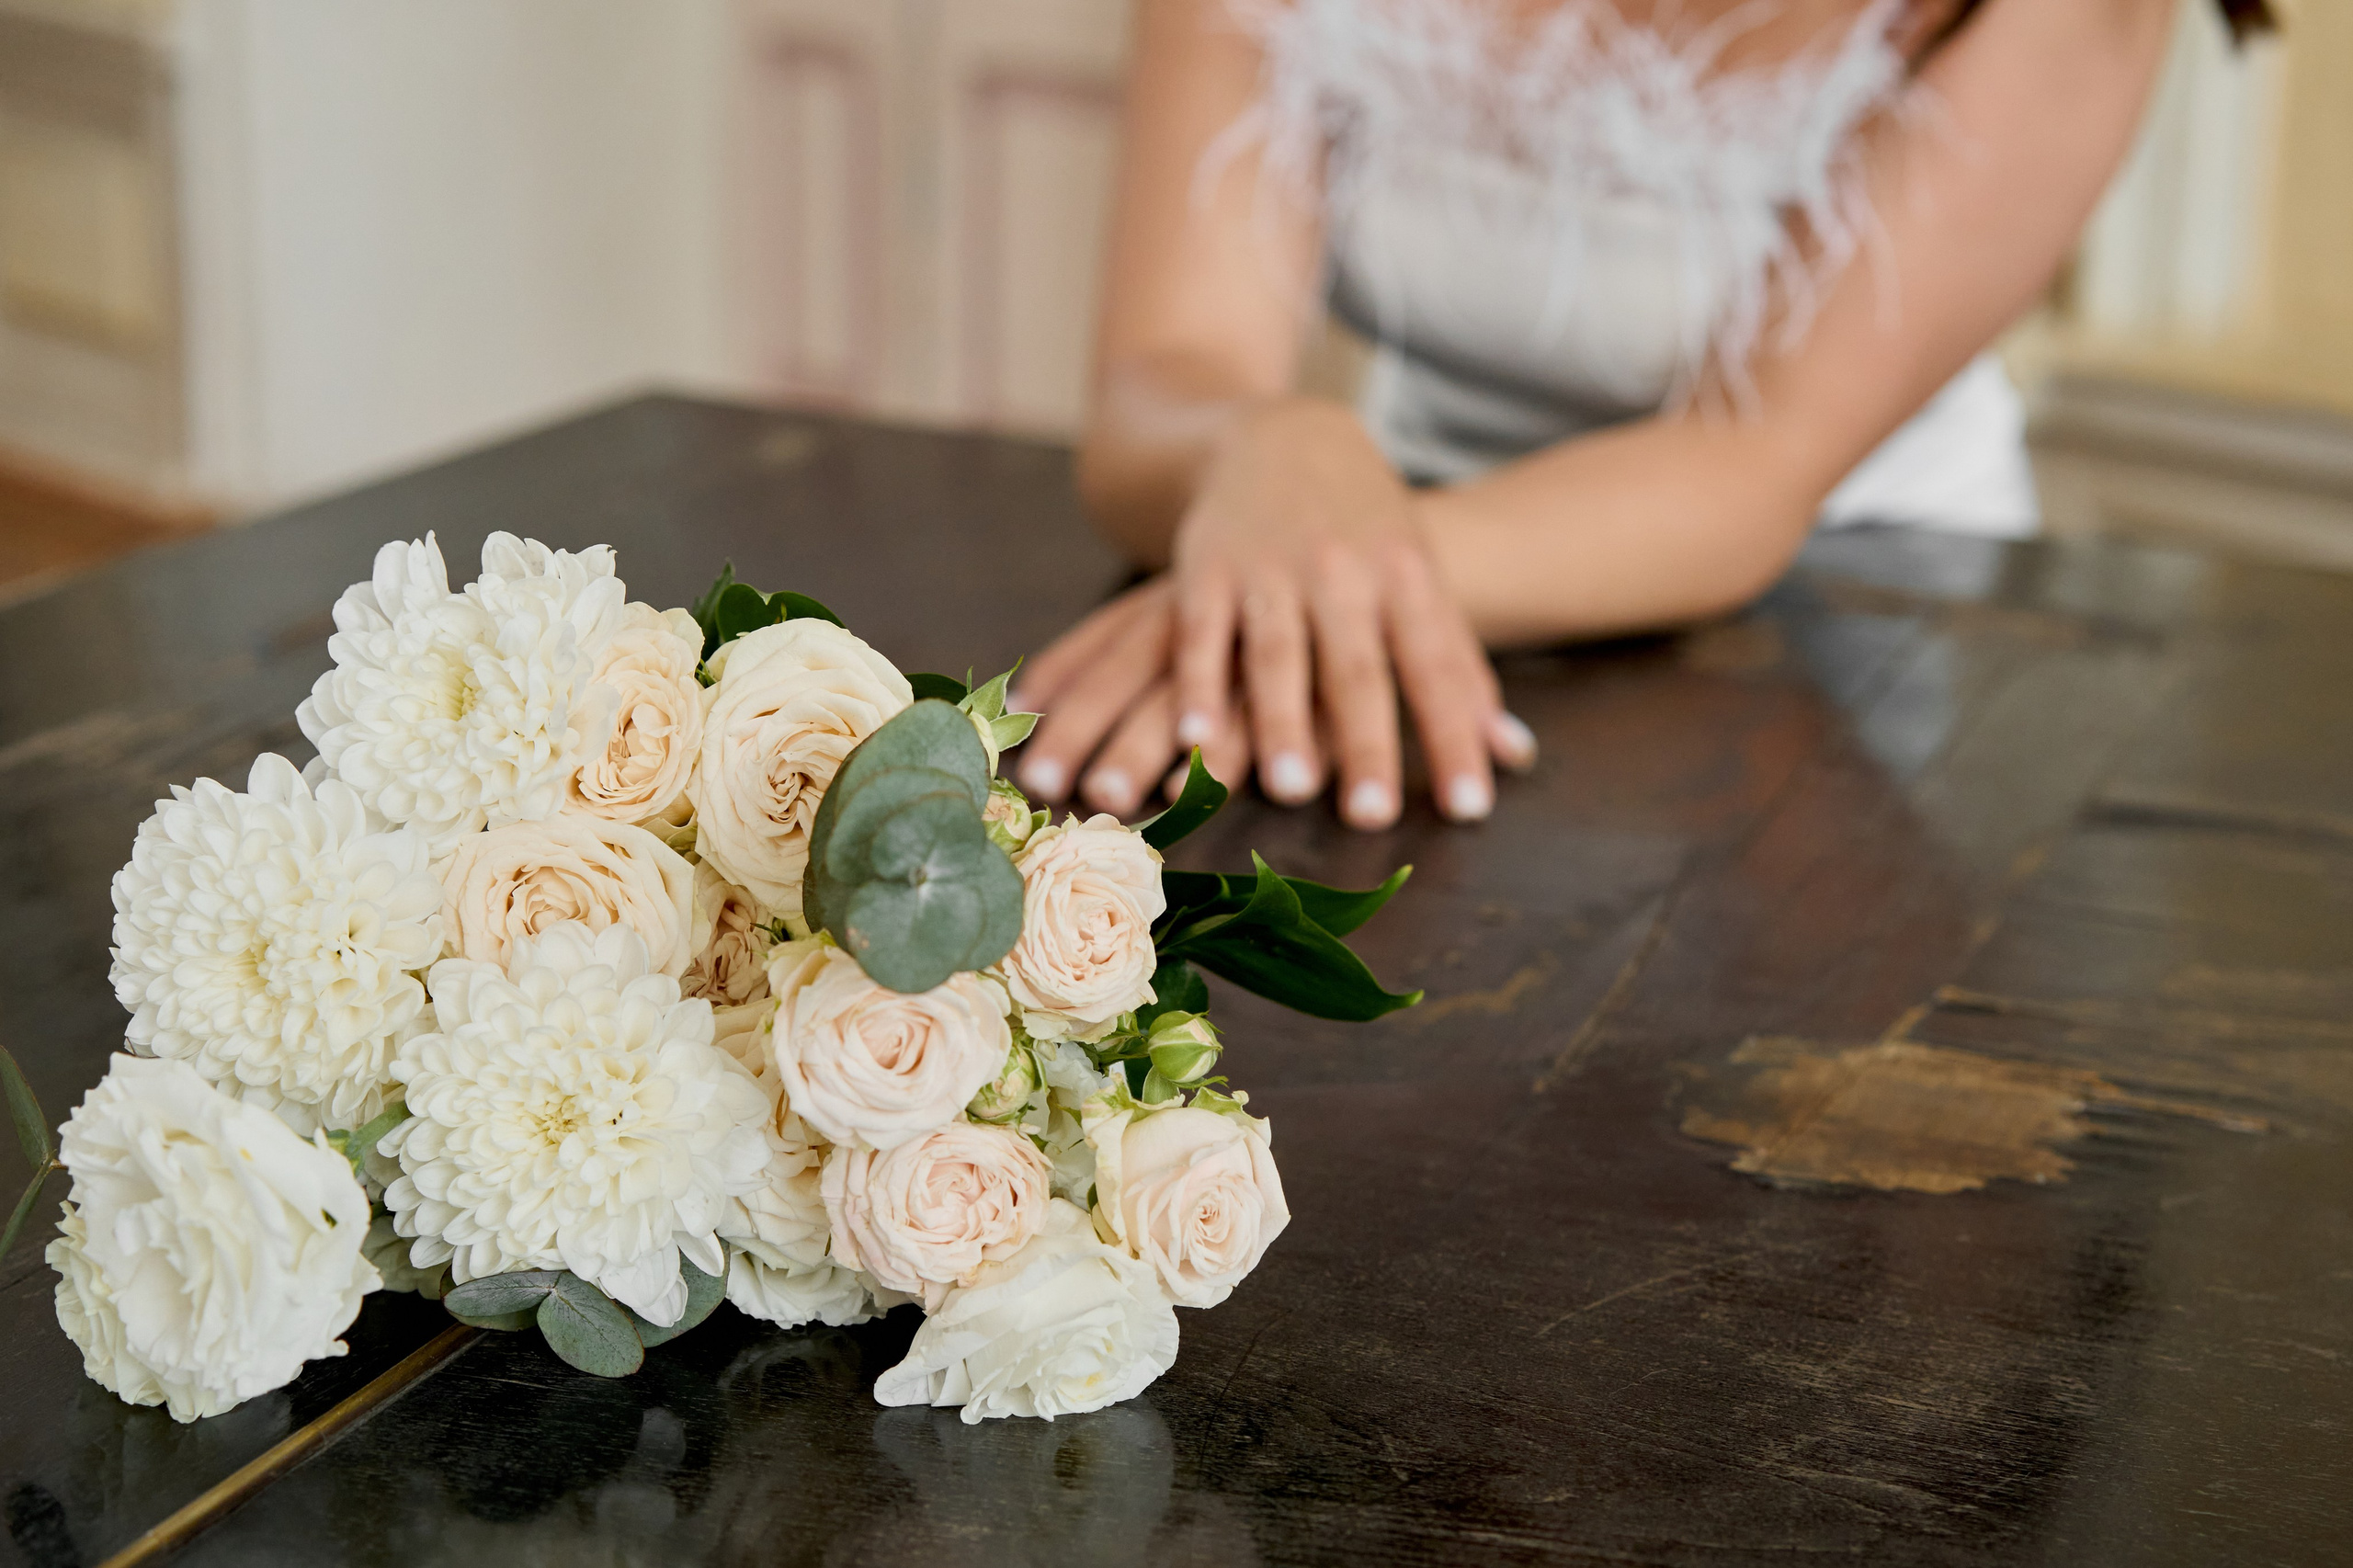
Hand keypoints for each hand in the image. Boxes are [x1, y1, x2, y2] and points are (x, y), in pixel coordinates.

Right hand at [1015, 397, 1533, 825]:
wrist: (1284, 436)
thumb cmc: (1367, 530)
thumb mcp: (1422, 581)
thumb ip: (1462, 671)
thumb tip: (1516, 756)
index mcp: (1407, 578)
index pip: (1438, 668)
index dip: (1454, 737)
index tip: (1470, 808)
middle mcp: (1343, 572)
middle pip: (1358, 669)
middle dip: (1367, 744)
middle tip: (1373, 818)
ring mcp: (1271, 569)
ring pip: (1278, 655)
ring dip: (1281, 723)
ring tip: (1291, 791)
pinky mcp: (1206, 567)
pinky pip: (1202, 634)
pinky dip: (1196, 686)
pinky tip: (1194, 740)